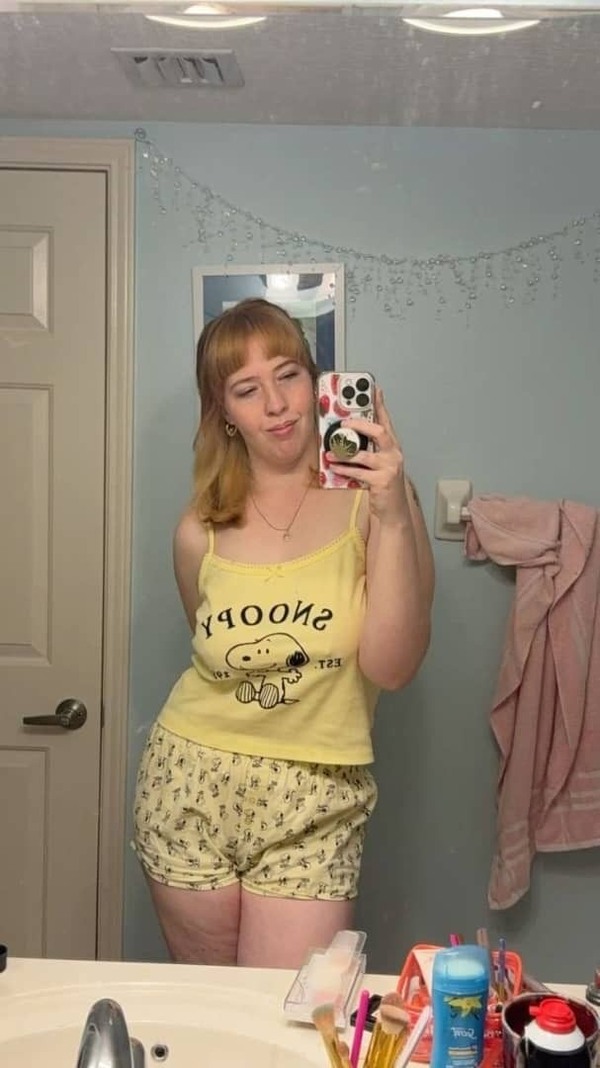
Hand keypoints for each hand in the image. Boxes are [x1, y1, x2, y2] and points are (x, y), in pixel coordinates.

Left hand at [326, 387, 409, 523]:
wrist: (394, 511)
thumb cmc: (384, 485)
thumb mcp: (379, 463)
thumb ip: (369, 449)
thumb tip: (347, 437)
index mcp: (393, 447)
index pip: (387, 421)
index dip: (380, 405)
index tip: (373, 390)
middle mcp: (394, 455)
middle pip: (380, 432)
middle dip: (361, 425)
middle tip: (344, 422)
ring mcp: (390, 468)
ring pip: (365, 454)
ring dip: (345, 452)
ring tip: (330, 451)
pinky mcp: (382, 482)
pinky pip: (359, 472)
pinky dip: (344, 469)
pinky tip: (333, 467)